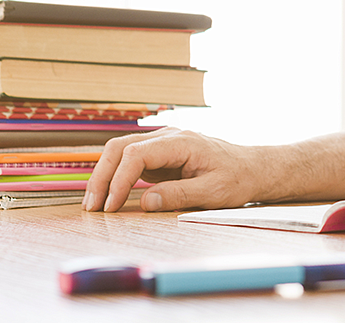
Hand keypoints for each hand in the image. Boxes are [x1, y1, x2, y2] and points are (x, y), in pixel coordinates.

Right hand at [83, 127, 262, 212]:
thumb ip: (180, 195)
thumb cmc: (237, 178)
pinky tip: (108, 195)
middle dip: (102, 175)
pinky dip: (115, 176)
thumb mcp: (214, 192)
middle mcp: (168, 137)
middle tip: (92, 207)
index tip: (111, 206)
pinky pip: (130, 161)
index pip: (136, 154)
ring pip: (121, 151)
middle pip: (121, 147)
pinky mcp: (161, 156)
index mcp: (181, 142)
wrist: (252, 169)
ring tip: (94, 204)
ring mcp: (163, 145)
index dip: (119, 180)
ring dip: (104, 175)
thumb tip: (145, 201)